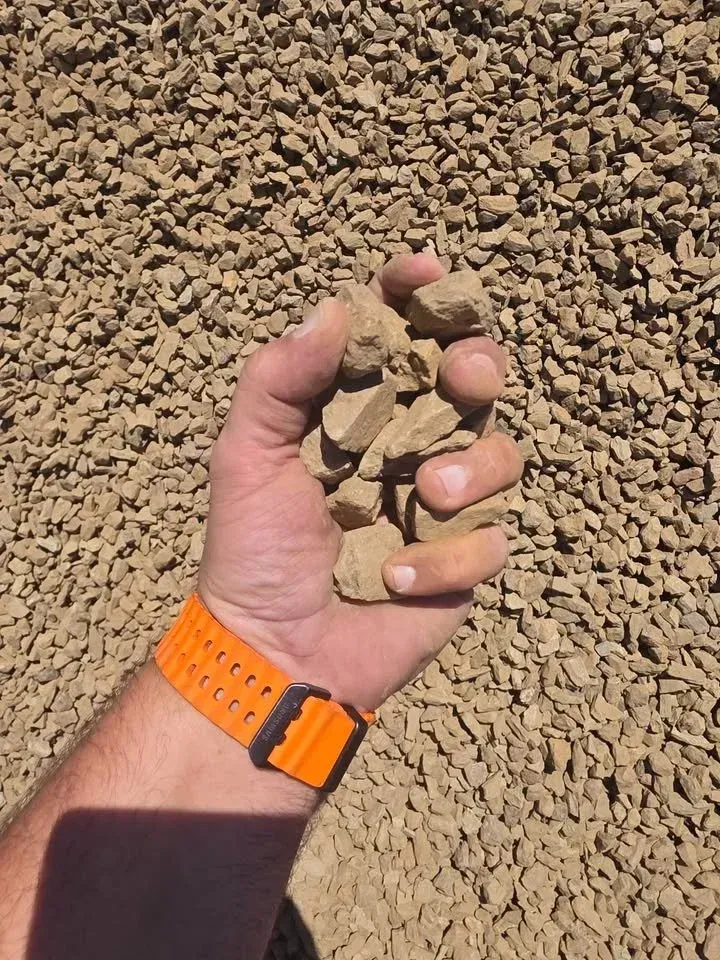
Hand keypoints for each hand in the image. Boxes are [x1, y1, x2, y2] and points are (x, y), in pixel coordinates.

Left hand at [197, 254, 522, 710]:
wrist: (276, 650)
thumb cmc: (253, 550)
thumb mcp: (245, 456)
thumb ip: (278, 379)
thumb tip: (333, 307)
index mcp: (356, 412)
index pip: (396, 337)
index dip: (415, 297)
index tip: (423, 273)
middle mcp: (407, 446)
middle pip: (472, 381)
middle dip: (477, 366)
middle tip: (463, 377)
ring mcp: (441, 503)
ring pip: (501, 454)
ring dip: (471, 470)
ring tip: (424, 495)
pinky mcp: (462, 559)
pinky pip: (490, 539)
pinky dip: (445, 557)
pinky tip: (393, 577)